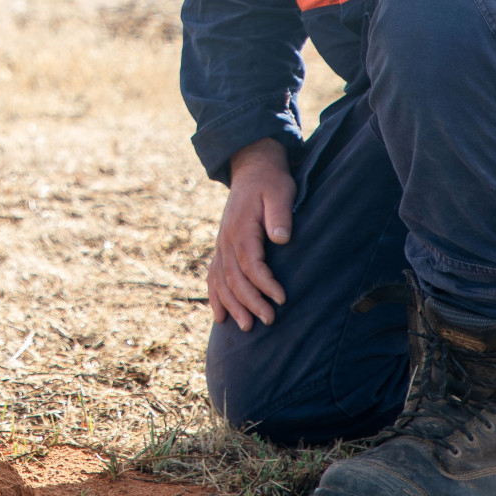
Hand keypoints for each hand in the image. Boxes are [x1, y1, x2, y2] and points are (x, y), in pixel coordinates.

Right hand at [207, 138, 294, 330]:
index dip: (264, 284)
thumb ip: (279, 215)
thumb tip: (281, 238)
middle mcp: (226, 239)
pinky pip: (213, 275)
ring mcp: (221, 244)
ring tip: (245, 327)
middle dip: (250, 303)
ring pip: (221, 281)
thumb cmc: (271, 181)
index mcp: (241, 229)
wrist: (253, 168)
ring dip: (232, 305)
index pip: (251, 264)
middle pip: (234, 278)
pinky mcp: (222, 247)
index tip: (282, 299)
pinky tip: (219, 316)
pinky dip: (214, 296)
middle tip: (269, 321)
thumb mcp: (280, 192)